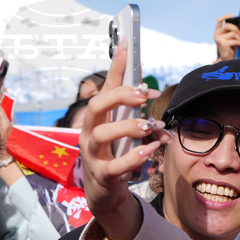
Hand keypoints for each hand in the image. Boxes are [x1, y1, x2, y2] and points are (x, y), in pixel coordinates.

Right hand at [79, 45, 167, 239]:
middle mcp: (89, 133)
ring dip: (129, 127)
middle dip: (121, 96)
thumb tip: (147, 86)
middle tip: (145, 95)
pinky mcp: (101, 176)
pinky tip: (150, 150)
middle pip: (97, 106)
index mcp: (97, 119)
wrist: (103, 195)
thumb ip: (133, 111)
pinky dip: (134, 156)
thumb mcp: (122, 132)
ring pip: (103, 135)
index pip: (105, 87)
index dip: (116, 66)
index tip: (128, 44)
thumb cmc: (114, 156)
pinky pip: (115, 165)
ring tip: (151, 127)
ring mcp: (92, 155)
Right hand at [214, 14, 239, 60]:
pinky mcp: (223, 44)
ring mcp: (219, 39)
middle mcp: (217, 34)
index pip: (219, 20)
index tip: (233, 16)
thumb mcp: (231, 38)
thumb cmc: (230, 47)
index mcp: (218, 31)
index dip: (226, 16)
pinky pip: (235, 41)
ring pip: (233, 34)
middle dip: (236, 28)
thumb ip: (233, 32)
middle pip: (226, 25)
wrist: (227, 59)